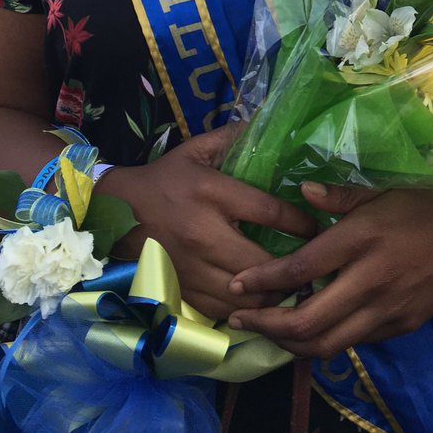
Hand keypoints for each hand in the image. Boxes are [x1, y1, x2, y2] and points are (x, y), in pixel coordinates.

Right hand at [98, 127, 319, 320]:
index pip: (268, 211)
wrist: (114, 212)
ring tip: (294, 288)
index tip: (318, 227)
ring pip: (244, 293)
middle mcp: (203, 233)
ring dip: (273, 293)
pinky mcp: (181, 289)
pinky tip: (261, 301)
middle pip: (261, 262)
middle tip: (314, 266)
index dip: (301, 223)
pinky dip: (246, 309)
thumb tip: (267, 122)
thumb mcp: (195, 149)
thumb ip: (232, 137)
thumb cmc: (163, 179)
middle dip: (293, 268)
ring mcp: (191, 266)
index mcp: (212, 193)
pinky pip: (222, 310)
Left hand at [225, 183, 432, 357]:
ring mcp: (390, 309)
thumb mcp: (387, 183)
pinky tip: (315, 327)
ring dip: (292, 343)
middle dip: (266, 325)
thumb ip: (341, 195)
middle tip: (239, 319)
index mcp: (363, 239)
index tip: (235, 284)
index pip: (300, 270)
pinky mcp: (406, 323)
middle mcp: (372, 280)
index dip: (263, 282)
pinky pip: (358, 341)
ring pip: (330, 344)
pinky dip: (329, 340)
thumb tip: (299, 193)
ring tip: (269, 331)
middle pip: (307, 322)